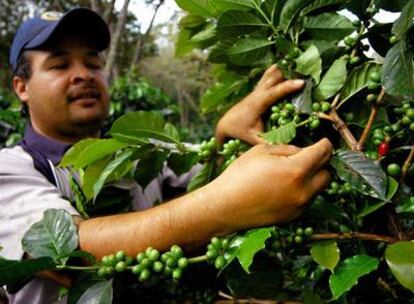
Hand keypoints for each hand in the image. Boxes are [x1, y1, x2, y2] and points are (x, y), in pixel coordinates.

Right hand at [209, 138, 331, 229]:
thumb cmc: (240, 174)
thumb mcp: (262, 151)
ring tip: (291, 173)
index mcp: (296, 170)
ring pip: (318, 189)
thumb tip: (303, 152)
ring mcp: (299, 207)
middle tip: (308, 157)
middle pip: (327, 174)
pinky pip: (306, 201)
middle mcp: (303, 191)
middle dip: (321, 164)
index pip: (323, 153)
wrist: (225, 207)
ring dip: (311, 179)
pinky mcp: (292, 217)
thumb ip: (287, 149)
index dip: (324, 144)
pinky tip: (284, 187)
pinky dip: (301, 192)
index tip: (323, 141)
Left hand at [215, 65, 304, 144]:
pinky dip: (279, 69)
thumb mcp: (254, 139)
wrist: (225, 124)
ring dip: (285, 67)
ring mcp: (257, 89)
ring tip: (302, 60)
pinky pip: (270, 75)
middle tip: (308, 66)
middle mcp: (258, 93)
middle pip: (274, 77)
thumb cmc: (240, 132)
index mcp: (258, 103)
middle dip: (290, 71)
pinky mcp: (258, 89)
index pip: (274, 92)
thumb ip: (269, 143)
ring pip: (272, 73)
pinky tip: (290, 63)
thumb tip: (287, 149)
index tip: (302, 82)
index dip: (288, 87)